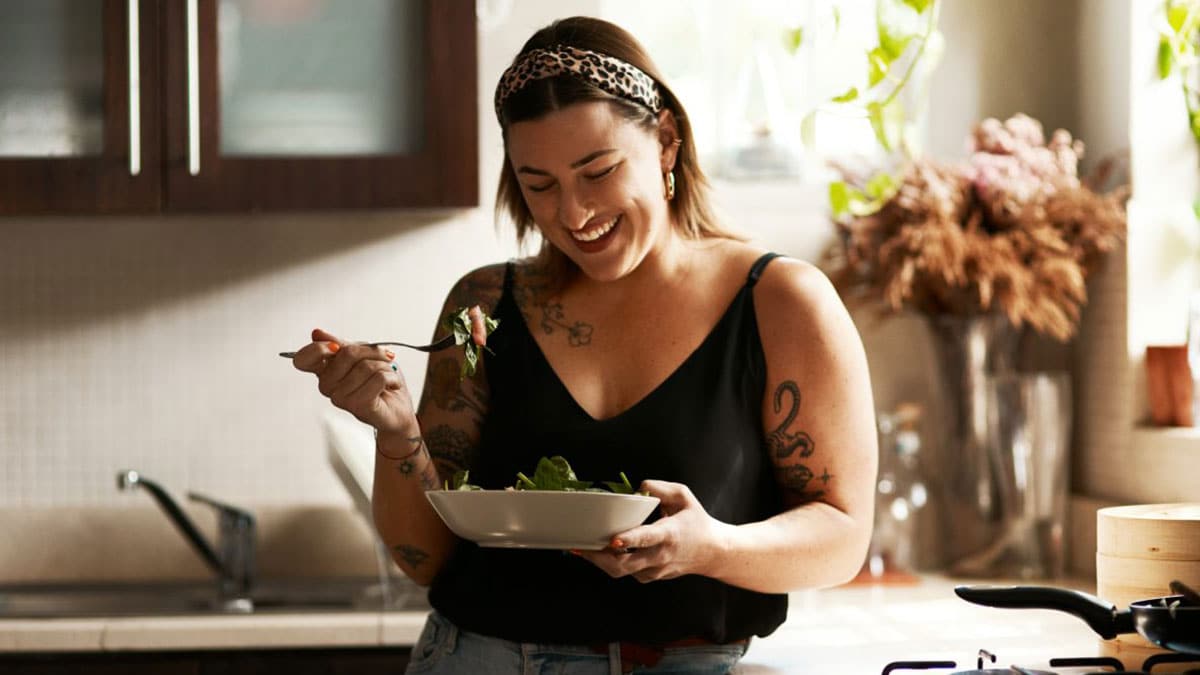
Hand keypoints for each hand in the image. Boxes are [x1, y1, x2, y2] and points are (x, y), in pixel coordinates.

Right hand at [291, 328, 416, 433]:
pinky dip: (391, 378)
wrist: (397, 408)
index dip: (319, 348)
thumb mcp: (362, 355)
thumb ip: (341, 345)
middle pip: (347, 353)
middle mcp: (327, 386)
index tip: (337, 346)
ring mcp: (340, 398)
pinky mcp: (357, 406)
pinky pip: (378, 378)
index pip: (303, 359)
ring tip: (387, 377)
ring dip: (385, 367)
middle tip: (384, 359)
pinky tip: (391, 386)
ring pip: (366, 366)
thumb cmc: (379, 382)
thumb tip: (316, 333)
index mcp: (324, 371)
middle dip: (372, 352)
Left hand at [573, 480, 731, 582]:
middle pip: (624, 565)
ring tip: (581, 548)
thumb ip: (660, 488)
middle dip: (598, 557)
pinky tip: (599, 551)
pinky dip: (610, 563)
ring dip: (600, 561)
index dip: (628, 540)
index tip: (612, 540)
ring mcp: (654, 570)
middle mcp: (660, 556)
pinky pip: (625, 572)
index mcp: (669, 534)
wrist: (713, 552)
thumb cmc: (696, 522)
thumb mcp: (684, 496)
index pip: (647, 539)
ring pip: (621, 571)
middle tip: (579, 546)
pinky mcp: (649, 577)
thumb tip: (638, 488)